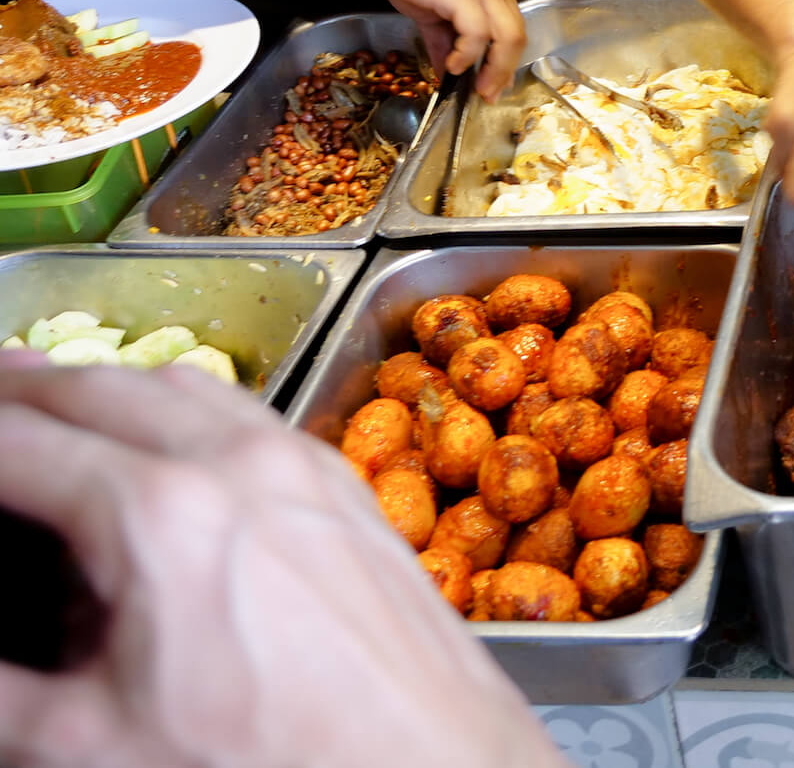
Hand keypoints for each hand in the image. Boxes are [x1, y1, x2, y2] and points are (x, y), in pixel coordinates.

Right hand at [0, 355, 562, 767]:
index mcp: (158, 516)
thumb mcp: (90, 742)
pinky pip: (246, 411)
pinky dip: (180, 404)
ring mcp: (299, 463)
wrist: (429, 763)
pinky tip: (161, 435)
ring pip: (177, 385)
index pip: (21, 446)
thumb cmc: (272, 762)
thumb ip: (0, 693)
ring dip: (100, 385)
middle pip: (95, 388)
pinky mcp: (343, 482)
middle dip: (20, 393)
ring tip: (46, 404)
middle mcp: (234, 463)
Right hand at [353, 0, 526, 97]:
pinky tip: (454, 66)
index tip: (492, 85)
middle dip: (504, 71)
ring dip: (494, 69)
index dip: (505, 60)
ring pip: (507, 37)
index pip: (512, 28)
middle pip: (517, 35)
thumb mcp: (430, 8)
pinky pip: (477, 33)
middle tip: (487, 94)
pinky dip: (468, 55)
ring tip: (475, 88)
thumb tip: (448, 72)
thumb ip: (443, 40)